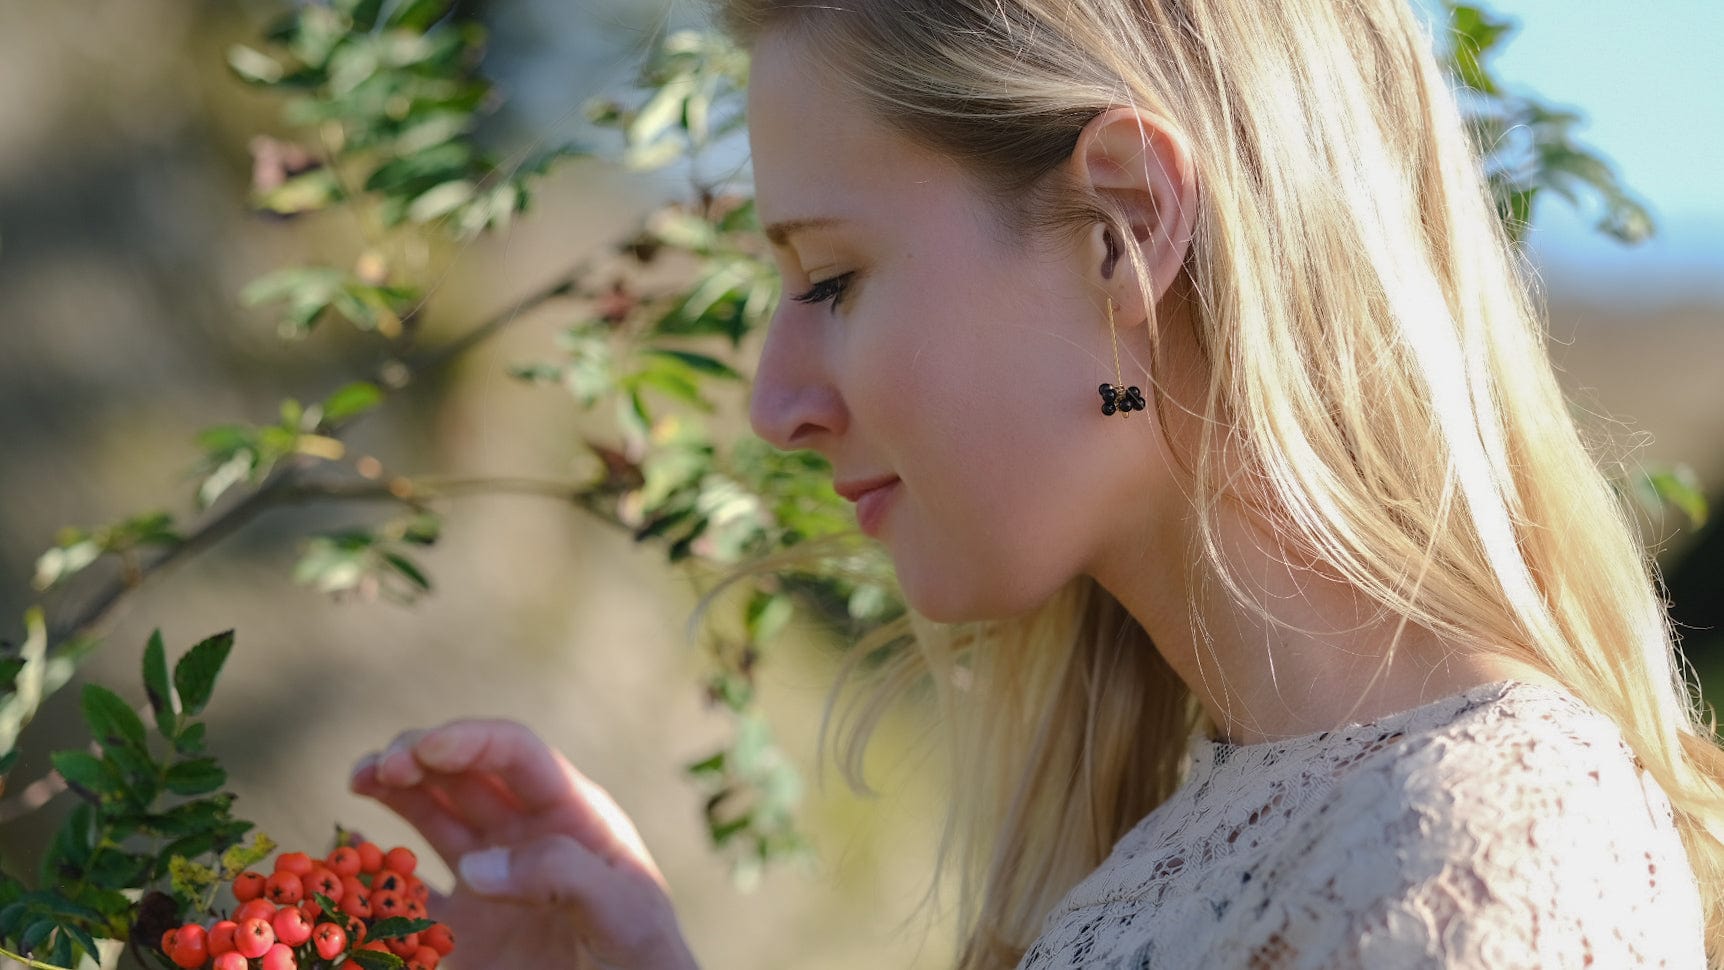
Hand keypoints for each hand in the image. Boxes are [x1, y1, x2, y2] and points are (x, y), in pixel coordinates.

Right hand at [350, 719, 698, 969]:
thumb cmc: (644, 963)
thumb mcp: (625, 912)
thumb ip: (562, 874)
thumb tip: (477, 865)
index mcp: (574, 815)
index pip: (515, 754)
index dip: (466, 740)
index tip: (421, 750)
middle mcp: (529, 836)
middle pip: (466, 773)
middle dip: (420, 757)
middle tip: (379, 768)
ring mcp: (496, 880)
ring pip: (436, 815)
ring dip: (397, 790)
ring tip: (361, 777)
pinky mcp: (467, 929)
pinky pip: (414, 889)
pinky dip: (381, 868)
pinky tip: (352, 848)